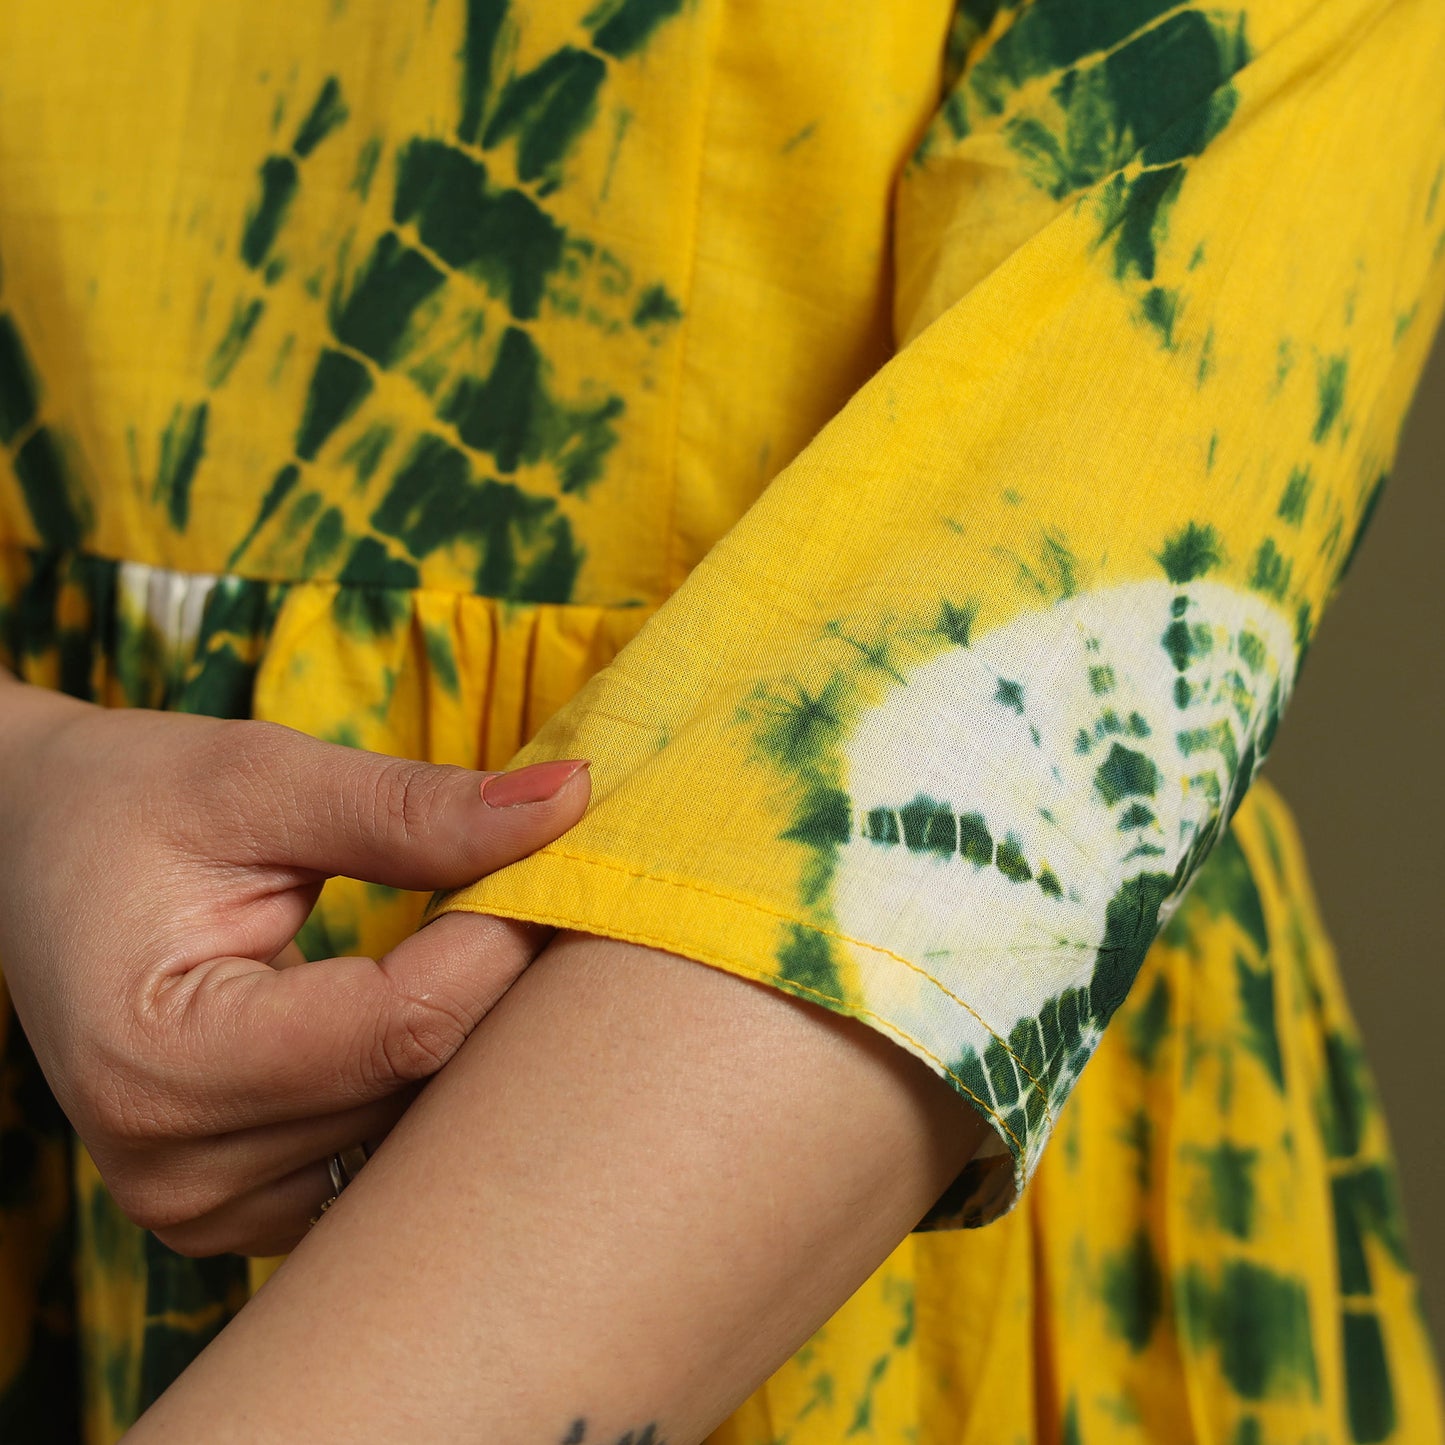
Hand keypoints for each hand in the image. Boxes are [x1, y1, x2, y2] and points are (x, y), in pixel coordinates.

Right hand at [0, 673, 588, 1257]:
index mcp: (158, 1061)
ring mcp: (210, 1209)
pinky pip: (390, 1157)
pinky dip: (431, 1083)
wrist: (39, 857)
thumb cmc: (134, 804)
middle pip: (418, 1091)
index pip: (402, 1027)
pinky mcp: (247, 1209)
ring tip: (483, 941)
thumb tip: (569, 798)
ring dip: (474, 1043)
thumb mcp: (261, 778)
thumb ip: (409, 807)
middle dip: (501, 991)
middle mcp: (176, 1168)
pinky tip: (440, 1007)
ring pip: (421, 1137)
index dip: (502, 941)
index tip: (556, 862)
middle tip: (540, 895)